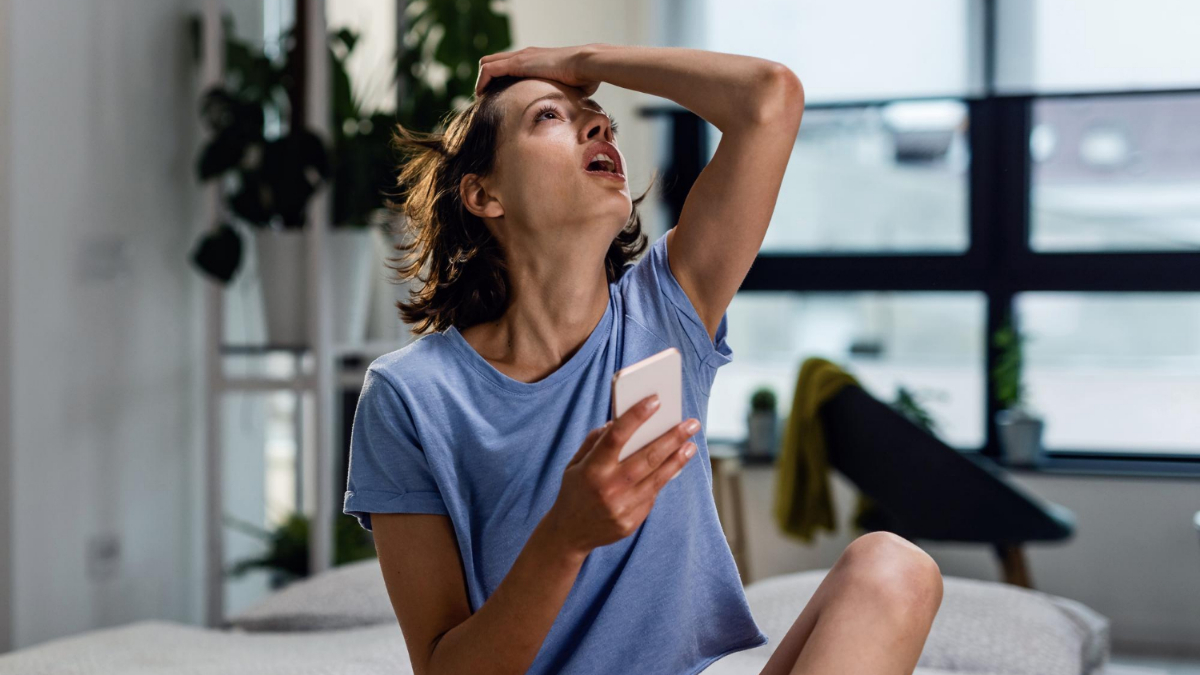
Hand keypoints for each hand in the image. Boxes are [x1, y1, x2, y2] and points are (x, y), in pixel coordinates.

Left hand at [475, 45, 601, 96]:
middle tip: (486, 98)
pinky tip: (482, 96)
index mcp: (536, 60)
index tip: (498, 97)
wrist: (586, 65)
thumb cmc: (584, 78)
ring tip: (481, 99)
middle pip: (494, 60)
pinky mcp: (517, 62)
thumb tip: (570, 113)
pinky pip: (489, 69)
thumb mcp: (569, 89)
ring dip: (481, 81)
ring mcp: (520, 57)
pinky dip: (482, 82)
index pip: (509, 64)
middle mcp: (525, 55)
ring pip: (487, 63)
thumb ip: (563, 96)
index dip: (500, 80)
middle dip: (486, 80)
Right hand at [541, 394, 699, 555]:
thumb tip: (621, 421)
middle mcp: (608, 489)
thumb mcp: (575, 463)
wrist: (568, 533)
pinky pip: (651, 496)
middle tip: (691, 423)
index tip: (656, 400)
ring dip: (677, 460)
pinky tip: (673, 467)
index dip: (636, 416)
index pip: (616, 437)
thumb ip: (596, 441)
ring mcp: (621, 508)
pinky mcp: (631, 522)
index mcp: (591, 470)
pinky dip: (662, 480)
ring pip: (658, 478)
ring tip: (690, 445)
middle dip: (673, 437)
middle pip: (647, 457)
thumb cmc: (575, 490)